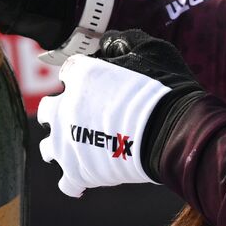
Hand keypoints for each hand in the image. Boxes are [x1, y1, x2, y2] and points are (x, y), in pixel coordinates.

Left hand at [37, 29, 200, 196]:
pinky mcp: (78, 173)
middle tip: (85, 115)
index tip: (98, 82)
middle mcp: (65, 108)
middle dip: (61, 110)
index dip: (84, 75)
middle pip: (47, 109)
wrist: (178, 133)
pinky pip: (67, 183)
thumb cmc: (168, 90)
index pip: (69, 71)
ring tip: (81, 147)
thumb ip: (123, 43)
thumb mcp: (151, 49)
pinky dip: (76, 180)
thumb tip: (110, 45)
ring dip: (61, 145)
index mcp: (81, 76)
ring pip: (48, 148)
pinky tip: (89, 174)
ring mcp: (67, 143)